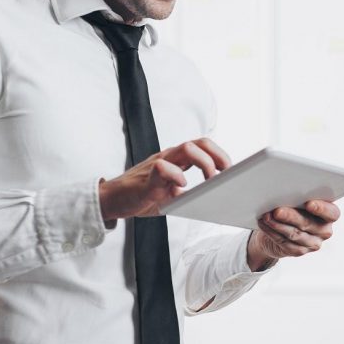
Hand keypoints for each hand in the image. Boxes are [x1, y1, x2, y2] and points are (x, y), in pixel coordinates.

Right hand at [98, 138, 230, 220]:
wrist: (112, 200)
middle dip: (218, 156)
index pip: (203, 146)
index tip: (231, 171)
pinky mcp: (147, 179)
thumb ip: (189, 192)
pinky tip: (181, 188)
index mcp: (176, 160)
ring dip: (204, 163)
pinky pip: (163, 168)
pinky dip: (177, 176)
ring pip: (186, 149)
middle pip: (199, 143)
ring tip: (209, 180)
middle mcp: (169, 158)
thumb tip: (213, 198)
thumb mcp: (172, 194)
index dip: (220, 155)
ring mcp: (158, 165)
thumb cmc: (143, 196)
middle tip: (225, 175)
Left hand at [247, 200, 339, 269]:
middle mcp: (324, 230)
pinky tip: (264, 224)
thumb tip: (283, 194)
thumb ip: (299, 198)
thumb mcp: (300, 201)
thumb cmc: (295, 208)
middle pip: (308, 223)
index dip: (321, 209)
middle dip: (290, 216)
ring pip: (294, 234)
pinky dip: (272, 232)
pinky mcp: (299, 251)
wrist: (283, 228)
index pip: (332, 213)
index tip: (309, 204)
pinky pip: (284, 242)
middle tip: (277, 211)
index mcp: (330, 215)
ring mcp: (313, 243)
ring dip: (278, 225)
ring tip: (266, 217)